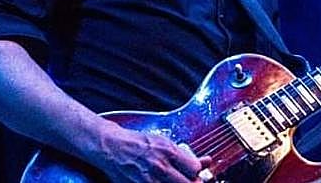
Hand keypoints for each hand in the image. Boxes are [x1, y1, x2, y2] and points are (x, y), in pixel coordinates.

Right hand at [91, 122, 211, 182]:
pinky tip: (162, 182)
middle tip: (186, 180)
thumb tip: (207, 161)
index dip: (196, 172)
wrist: (112, 146)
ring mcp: (149, 180)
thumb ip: (187, 154)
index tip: (192, 172)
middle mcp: (160, 166)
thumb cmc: (139, 143)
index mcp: (168, 152)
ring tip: (173, 180)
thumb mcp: (165, 142)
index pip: (194, 169)